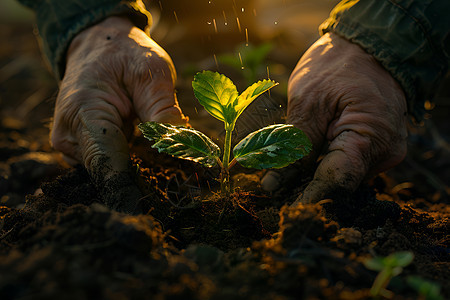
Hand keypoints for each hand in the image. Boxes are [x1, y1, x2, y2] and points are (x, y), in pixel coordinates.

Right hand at [51, 16, 185, 212]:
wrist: (97, 45)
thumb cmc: (125, 55)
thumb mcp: (152, 72)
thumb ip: (162, 111)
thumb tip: (179, 148)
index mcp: (83, 112)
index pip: (109, 163)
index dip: (136, 187)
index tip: (161, 207)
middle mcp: (69, 136)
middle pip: (112, 172)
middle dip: (148, 176)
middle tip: (186, 179)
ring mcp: (72, 146)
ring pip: (113, 171)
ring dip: (142, 168)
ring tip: (169, 159)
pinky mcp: (81, 150)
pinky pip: (111, 164)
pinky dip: (133, 162)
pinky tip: (150, 153)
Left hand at [265, 33, 407, 204]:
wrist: (366, 47)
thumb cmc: (337, 66)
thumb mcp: (308, 102)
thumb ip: (294, 147)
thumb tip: (272, 186)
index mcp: (371, 137)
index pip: (337, 181)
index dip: (307, 198)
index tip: (282, 210)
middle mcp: (383, 152)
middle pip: (339, 185)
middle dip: (303, 190)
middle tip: (269, 193)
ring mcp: (380, 152)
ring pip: (340, 178)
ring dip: (309, 179)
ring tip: (276, 179)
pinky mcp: (371, 149)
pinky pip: (344, 165)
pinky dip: (320, 167)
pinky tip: (296, 167)